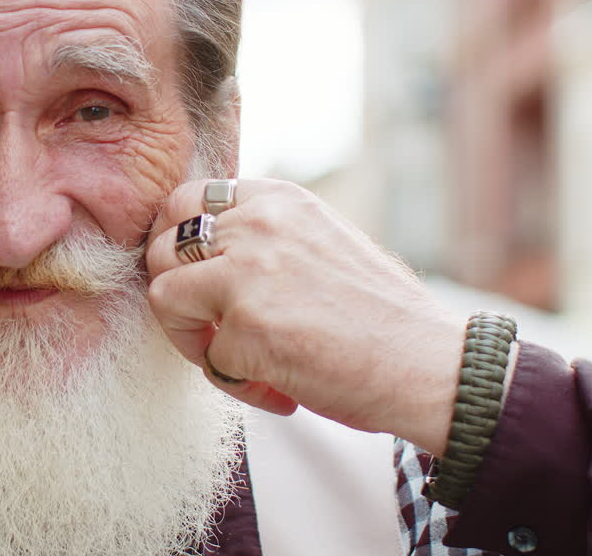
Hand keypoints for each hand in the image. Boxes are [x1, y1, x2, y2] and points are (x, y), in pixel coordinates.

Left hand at [145, 179, 464, 453]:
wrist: (430, 364)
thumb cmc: (382, 318)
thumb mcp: (321, 242)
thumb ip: (266, 238)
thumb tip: (206, 253)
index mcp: (278, 200)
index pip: (186, 199)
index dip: (174, 243)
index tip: (189, 277)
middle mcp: (257, 224)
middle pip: (161, 245)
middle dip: (174, 292)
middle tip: (206, 328)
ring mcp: (246, 271)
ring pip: (165, 295)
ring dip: (190, 338)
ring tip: (237, 361)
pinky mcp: (244, 326)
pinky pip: (207, 359)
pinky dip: (236, 384)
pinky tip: (281, 391)